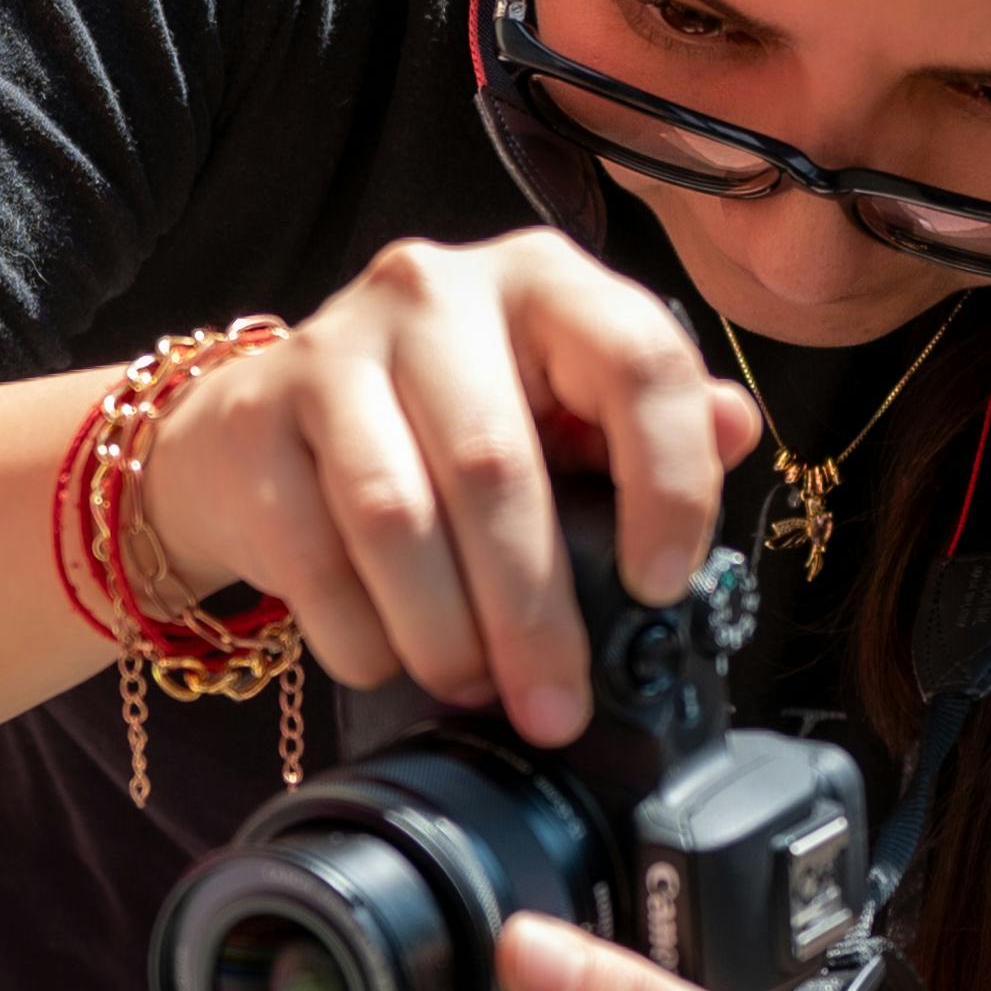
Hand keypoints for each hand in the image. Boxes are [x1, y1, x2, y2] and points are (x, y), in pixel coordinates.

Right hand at [139, 228, 767, 745]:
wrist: (258, 427)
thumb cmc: (438, 426)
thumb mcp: (557, 407)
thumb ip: (644, 422)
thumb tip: (736, 428)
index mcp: (542, 281)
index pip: (636, 360)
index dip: (666, 482)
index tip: (661, 586)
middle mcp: (434, 292)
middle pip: (495, 466)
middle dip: (534, 614)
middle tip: (555, 709)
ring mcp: (331, 350)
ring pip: (397, 518)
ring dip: (443, 634)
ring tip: (472, 690)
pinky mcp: (254, 419)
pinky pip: (313, 557)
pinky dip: (362, 636)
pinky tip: (389, 662)